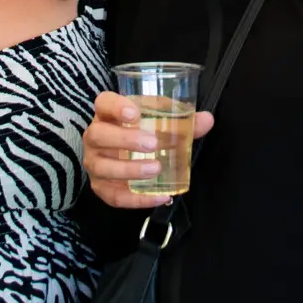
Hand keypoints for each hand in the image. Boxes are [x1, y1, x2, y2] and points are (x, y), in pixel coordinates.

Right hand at [81, 90, 215, 209]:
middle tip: (152, 144)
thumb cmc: (140, 133)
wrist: (122, 157)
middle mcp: (95, 137)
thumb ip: (182, 121)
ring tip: (156, 169)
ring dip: (129, 169)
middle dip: (125, 139)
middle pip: (98, 135)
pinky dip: (137, 199)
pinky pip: (114, 196)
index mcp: (108, 114)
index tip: (134, 113)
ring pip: (102, 167)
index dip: (116, 106)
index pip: (103, 103)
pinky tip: (159, 196)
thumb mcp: (158, 123)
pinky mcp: (100, 187)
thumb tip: (207, 120)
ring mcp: (95, 163)